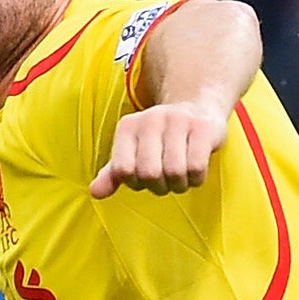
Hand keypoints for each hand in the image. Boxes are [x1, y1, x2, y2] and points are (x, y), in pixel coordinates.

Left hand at [93, 102, 231, 198]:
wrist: (196, 107)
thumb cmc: (161, 138)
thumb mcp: (133, 151)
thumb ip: (113, 173)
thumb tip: (95, 193)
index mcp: (128, 126)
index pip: (123, 170)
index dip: (135, 184)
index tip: (144, 179)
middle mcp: (151, 120)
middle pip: (149, 173)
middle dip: (159, 187)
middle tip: (165, 182)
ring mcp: (178, 122)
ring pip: (174, 172)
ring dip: (179, 185)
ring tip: (181, 179)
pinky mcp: (202, 128)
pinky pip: (196, 167)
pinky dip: (196, 180)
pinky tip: (195, 174)